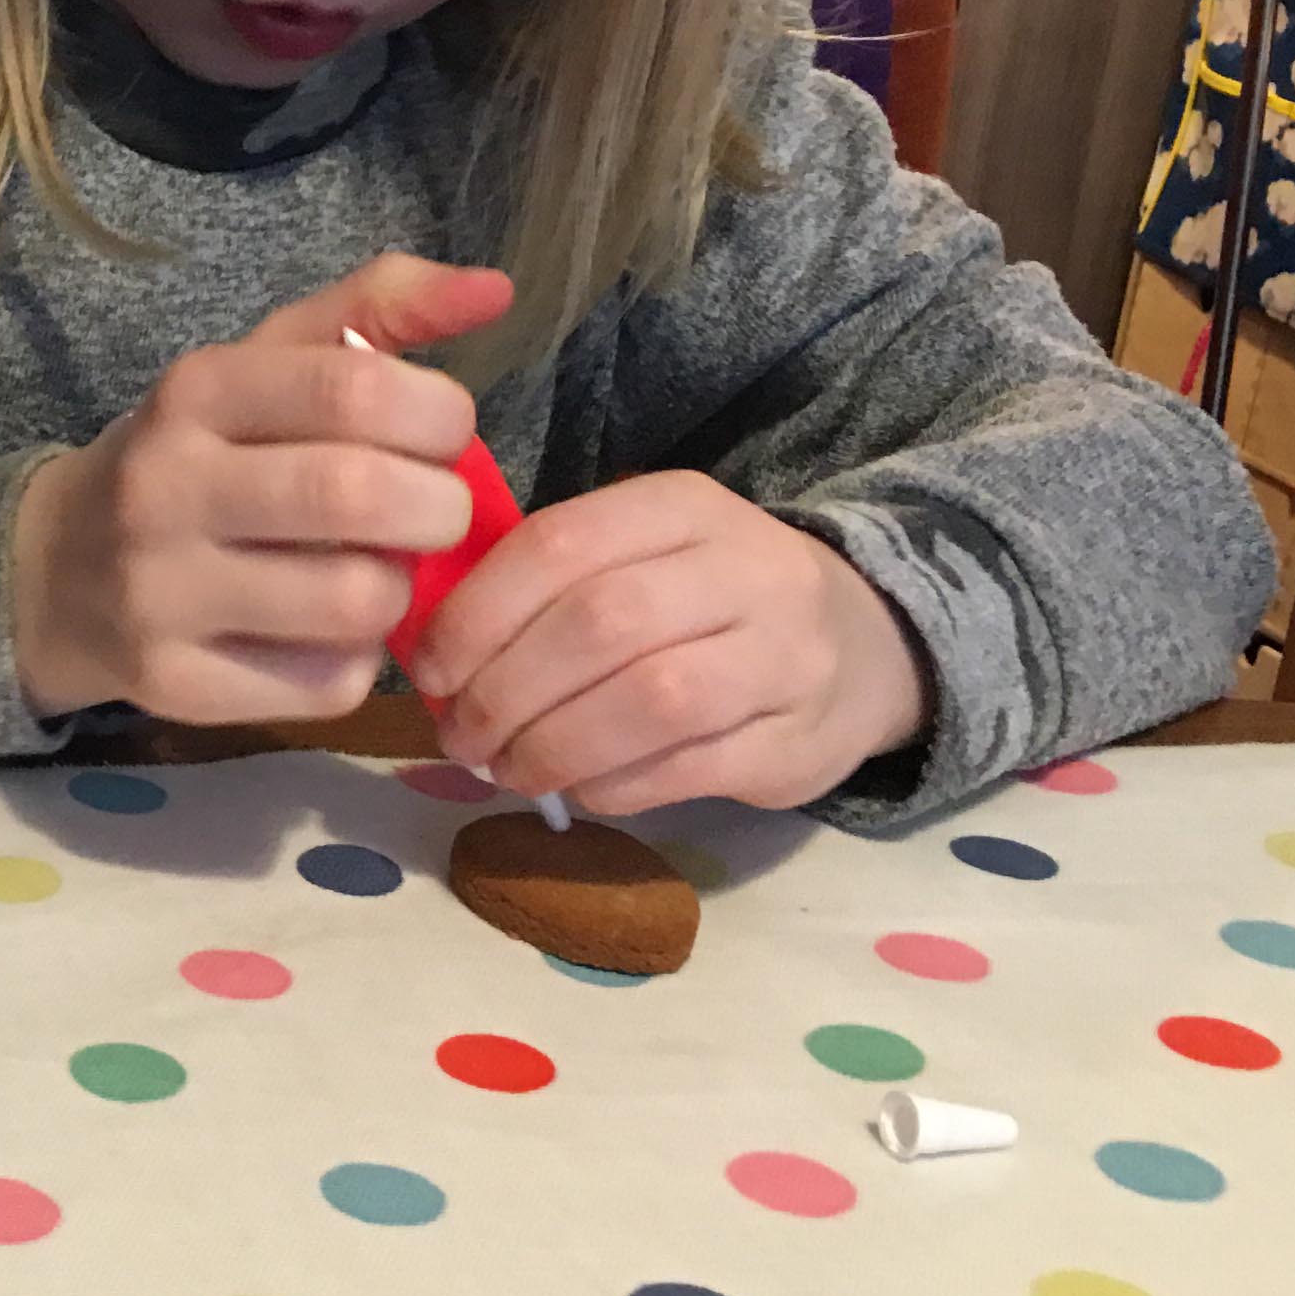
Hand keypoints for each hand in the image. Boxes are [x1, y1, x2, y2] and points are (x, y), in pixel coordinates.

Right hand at [11, 255, 518, 723]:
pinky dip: (350, 663)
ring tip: (373, 572)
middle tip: (434, 513)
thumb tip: (496, 290)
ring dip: (396, 591)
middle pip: (358, 497)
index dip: (438, 415)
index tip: (444, 433)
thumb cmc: (194, 456)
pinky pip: (324, 685)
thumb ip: (377, 312)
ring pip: (354, 603)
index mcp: (195, 390)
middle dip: (439, 509)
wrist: (52, 571)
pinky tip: (321, 633)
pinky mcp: (171, 684)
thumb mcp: (263, 365)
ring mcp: (159, 593)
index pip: (354, 389)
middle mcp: (165, 485)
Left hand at [411, 471, 930, 812]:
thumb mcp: (640, 554)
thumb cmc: (707, 600)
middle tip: (460, 736)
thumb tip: (432, 653)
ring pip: (649, 701)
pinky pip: (686, 768)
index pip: (559, 546)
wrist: (863, 643)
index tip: (431, 669)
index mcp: (682, 508)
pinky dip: (611, 785)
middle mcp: (745, 569)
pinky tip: (577, 788)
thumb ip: (546, 585)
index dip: (477, 615)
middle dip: (505, 692)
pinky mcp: (798, 742)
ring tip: (506, 770)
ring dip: (553, 748)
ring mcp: (785, 657)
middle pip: (598, 625)